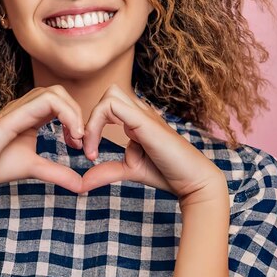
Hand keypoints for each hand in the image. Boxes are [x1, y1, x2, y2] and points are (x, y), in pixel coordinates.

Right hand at [0, 85, 86, 201]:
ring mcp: (18, 108)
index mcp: (31, 115)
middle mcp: (25, 106)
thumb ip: (58, 173)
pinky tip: (69, 135)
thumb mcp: (36, 169)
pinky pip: (45, 102)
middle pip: (60, 92)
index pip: (60, 102)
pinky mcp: (14, 115)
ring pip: (55, 92)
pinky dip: (65, 114)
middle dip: (78, 112)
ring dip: (73, 112)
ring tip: (76, 137)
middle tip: (80, 140)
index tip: (79, 144)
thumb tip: (82, 185)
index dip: (76, 119)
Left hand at [80, 84, 226, 205]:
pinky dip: (95, 125)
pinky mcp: (144, 122)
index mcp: (137, 119)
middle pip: (109, 94)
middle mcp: (141, 112)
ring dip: (92, 120)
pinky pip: (112, 106)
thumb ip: (107, 171)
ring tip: (89, 147)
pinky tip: (95, 152)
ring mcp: (144, 115)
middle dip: (89, 118)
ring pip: (109, 95)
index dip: (91, 126)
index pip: (108, 106)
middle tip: (84, 145)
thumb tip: (82, 182)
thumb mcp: (130, 169)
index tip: (89, 154)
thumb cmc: (167, 172)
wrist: (193, 181)